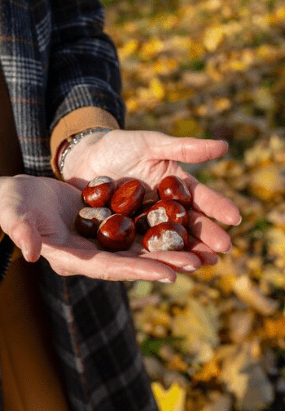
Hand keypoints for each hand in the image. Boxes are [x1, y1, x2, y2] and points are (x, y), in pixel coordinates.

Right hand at [0, 175, 195, 281]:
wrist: (25, 193)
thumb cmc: (14, 203)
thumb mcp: (15, 213)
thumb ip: (22, 231)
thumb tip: (27, 253)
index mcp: (72, 258)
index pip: (109, 268)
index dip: (138, 270)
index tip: (168, 274)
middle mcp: (92, 254)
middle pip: (133, 261)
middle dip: (165, 262)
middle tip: (198, 263)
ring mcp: (102, 240)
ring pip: (141, 246)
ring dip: (169, 248)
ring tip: (200, 250)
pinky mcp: (108, 224)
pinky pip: (137, 227)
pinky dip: (159, 227)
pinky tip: (183, 225)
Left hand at [61, 129, 241, 264]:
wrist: (85, 155)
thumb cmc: (121, 145)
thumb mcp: (152, 143)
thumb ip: (185, 148)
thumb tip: (224, 146)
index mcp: (174, 186)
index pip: (199, 198)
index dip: (217, 207)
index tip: (235, 218)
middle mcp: (163, 207)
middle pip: (187, 224)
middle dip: (205, 238)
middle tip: (222, 251)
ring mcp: (144, 222)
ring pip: (167, 240)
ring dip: (184, 252)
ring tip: (200, 264)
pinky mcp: (123, 233)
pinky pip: (139, 246)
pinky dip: (152, 256)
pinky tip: (163, 267)